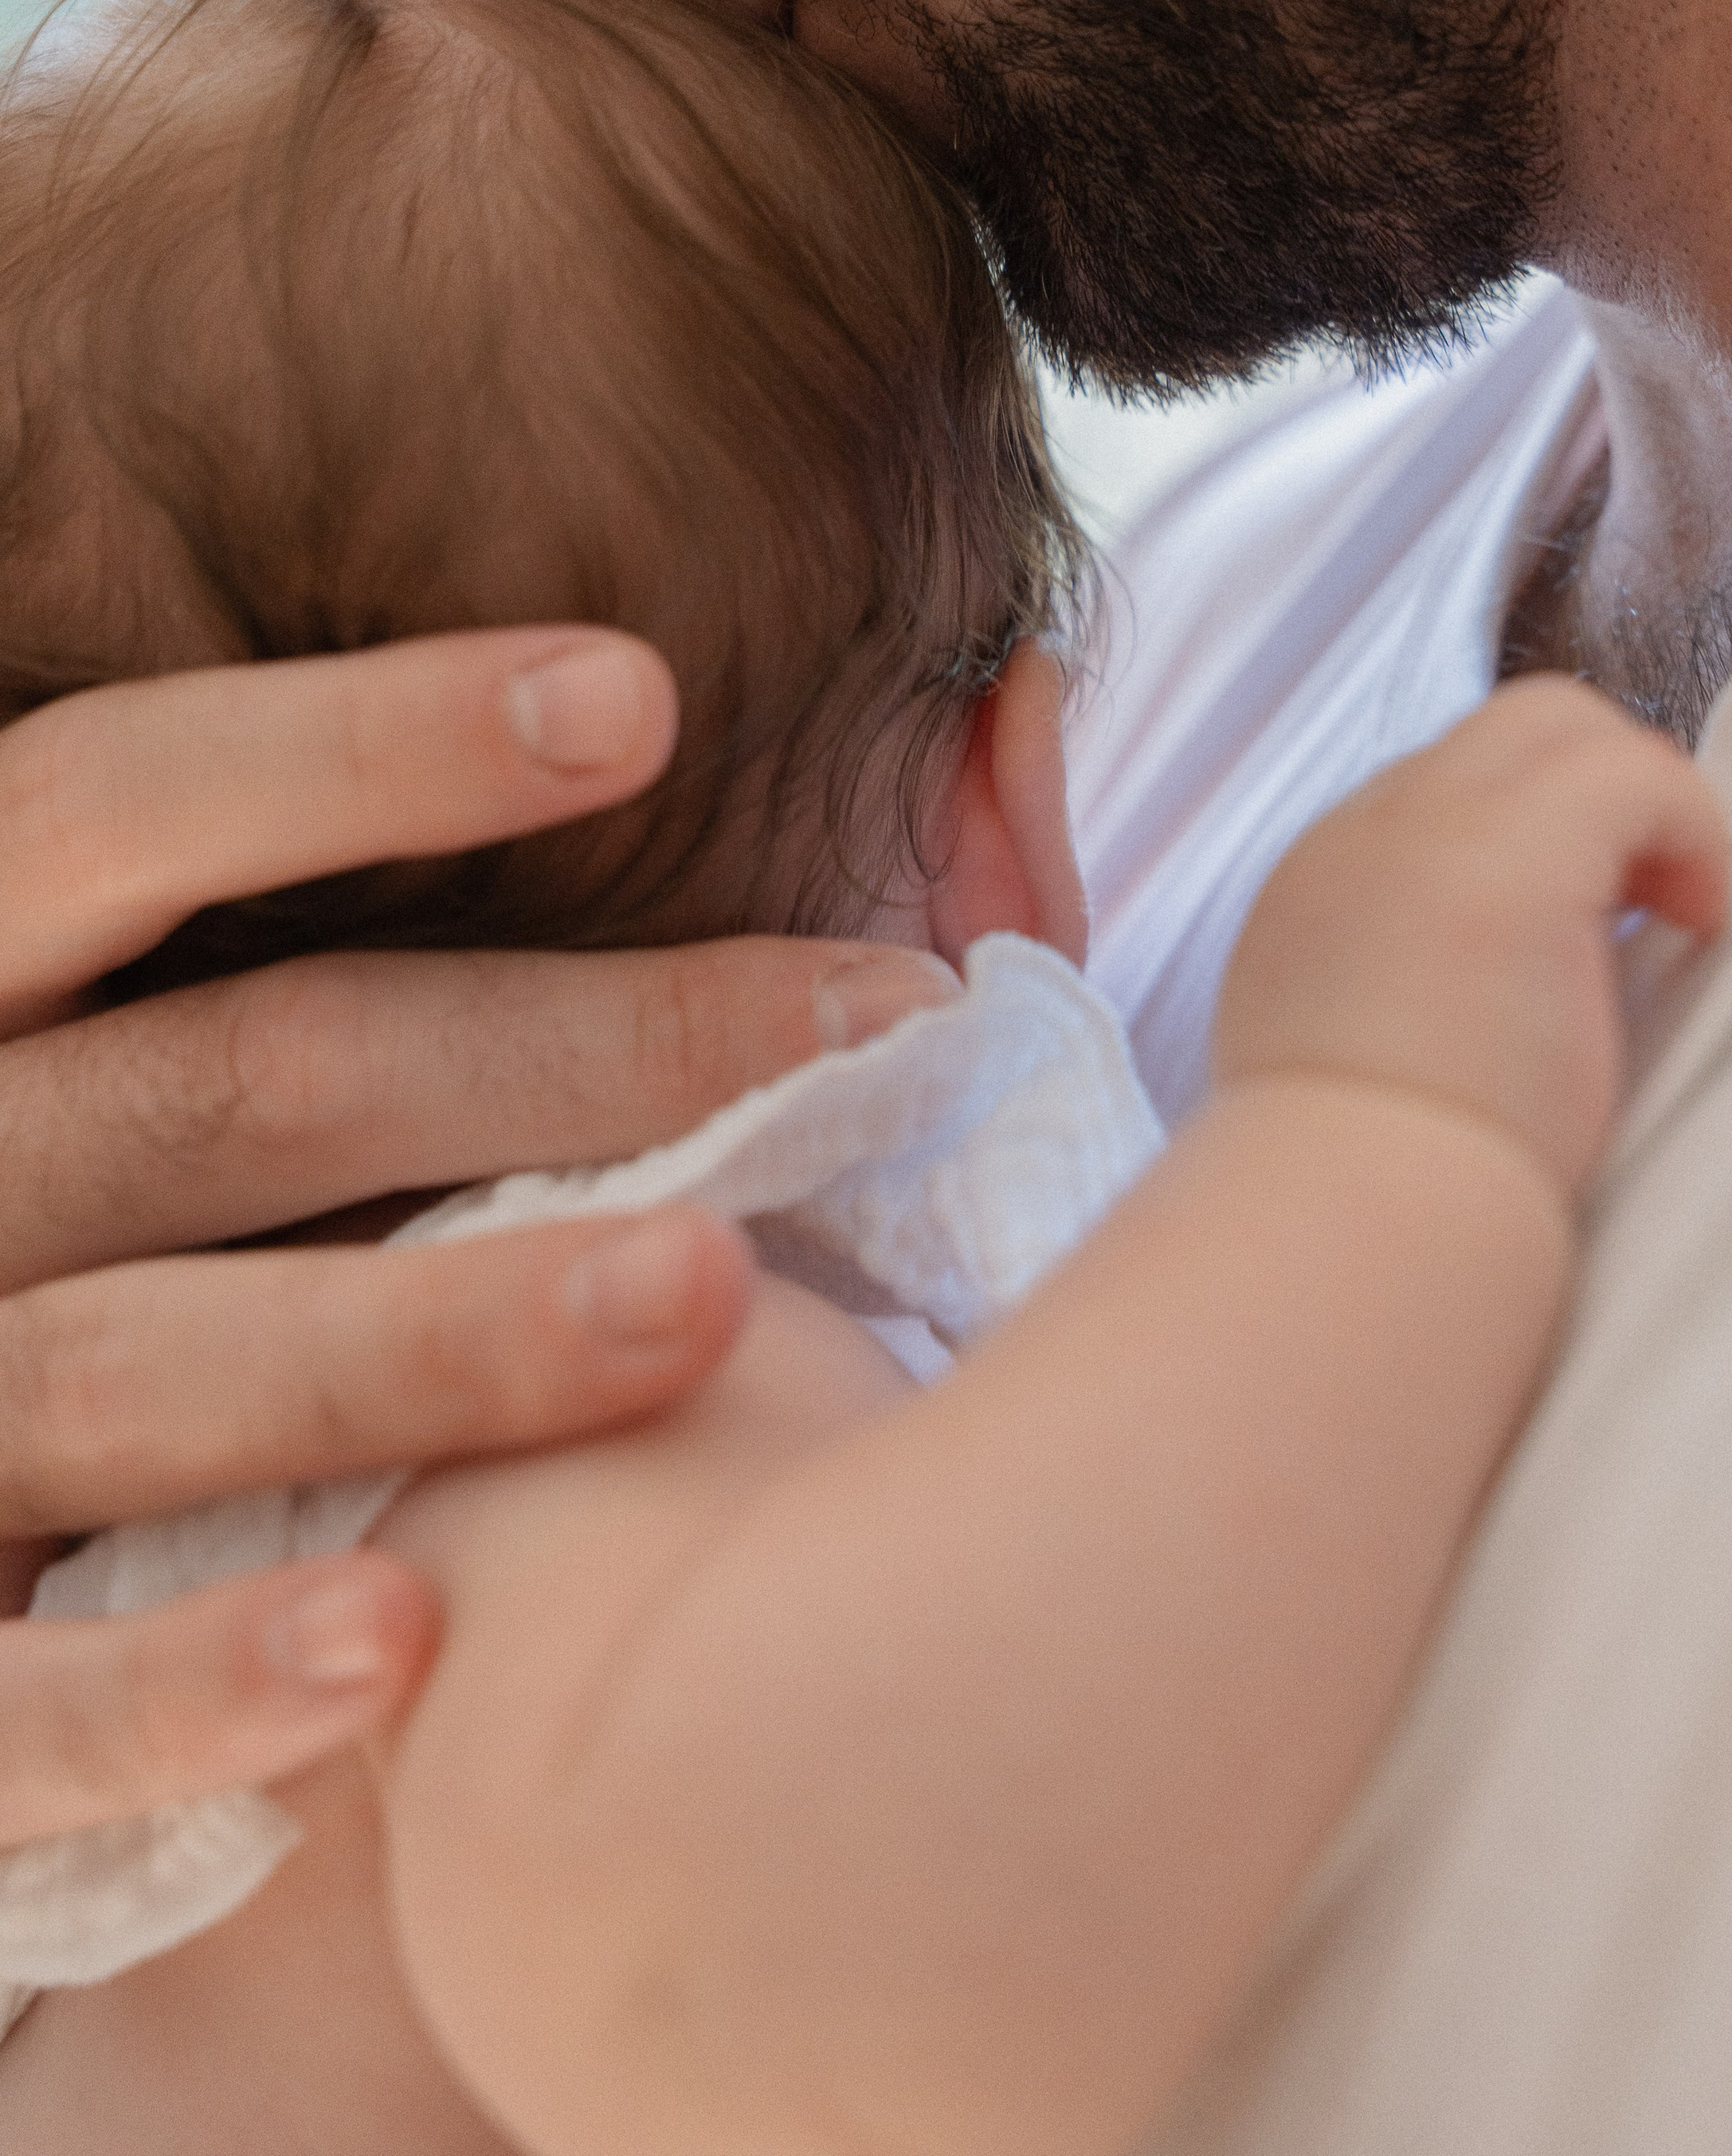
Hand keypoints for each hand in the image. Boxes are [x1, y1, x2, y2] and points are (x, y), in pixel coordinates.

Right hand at [0, 627, 956, 1847]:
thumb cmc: (164, 1249)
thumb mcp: (195, 1056)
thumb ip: (461, 942)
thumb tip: (961, 733)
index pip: (119, 800)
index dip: (357, 745)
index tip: (642, 699)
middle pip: (226, 1084)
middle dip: (549, 1055)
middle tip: (860, 1029)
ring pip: (140, 1362)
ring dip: (429, 1339)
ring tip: (711, 1302)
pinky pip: (14, 1708)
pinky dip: (184, 1674)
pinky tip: (404, 1642)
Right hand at [1213, 676, 1728, 1199]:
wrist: (1355, 1226)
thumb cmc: (1367, 1195)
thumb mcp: (1342, 1066)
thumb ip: (1391, 995)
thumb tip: (1474, 1000)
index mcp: (1317, 888)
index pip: (1440, 796)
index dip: (1527, 843)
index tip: (1578, 939)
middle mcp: (1362, 831)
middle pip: (1498, 731)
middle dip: (1587, 796)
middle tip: (1635, 909)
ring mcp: (1429, 826)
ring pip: (1561, 719)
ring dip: (1636, 804)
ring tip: (1667, 915)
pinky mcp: (1516, 850)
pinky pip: (1634, 769)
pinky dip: (1685, 827)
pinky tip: (1694, 921)